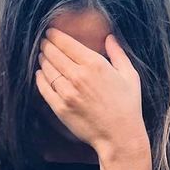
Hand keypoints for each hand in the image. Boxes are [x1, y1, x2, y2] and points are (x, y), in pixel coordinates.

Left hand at [36, 28, 148, 160]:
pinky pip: (43, 87)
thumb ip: (118, 54)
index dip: (55, 35)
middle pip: (53, 53)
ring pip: (46, 68)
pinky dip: (39, 77)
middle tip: (43, 42)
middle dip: (46, 45)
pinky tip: (40, 73)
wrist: (120, 136)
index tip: (50, 32)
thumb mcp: (130, 76)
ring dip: (42, 59)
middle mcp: (78, 76)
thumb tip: (109, 37)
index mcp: (95, 65)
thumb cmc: (128, 106)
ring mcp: (67, 92)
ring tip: (42, 56)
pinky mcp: (60, 107)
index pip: (66, 43)